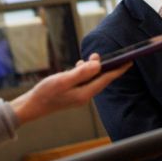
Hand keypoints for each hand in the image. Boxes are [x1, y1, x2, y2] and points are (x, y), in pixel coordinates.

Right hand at [12, 55, 128, 124]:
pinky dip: (84, 72)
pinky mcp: (73, 93)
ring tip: (93, 57)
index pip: (106, 79)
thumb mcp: (63, 80)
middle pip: (101, 79)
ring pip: (92, 79)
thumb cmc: (45, 93)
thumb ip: (81, 72)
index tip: (129, 61)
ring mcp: (79, 95)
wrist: (32, 106)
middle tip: (113, 55)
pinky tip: (79, 65)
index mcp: (85, 93)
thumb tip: (98, 64)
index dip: (118, 70)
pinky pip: (84, 81)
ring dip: (94, 68)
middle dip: (107, 67)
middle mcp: (85, 95)